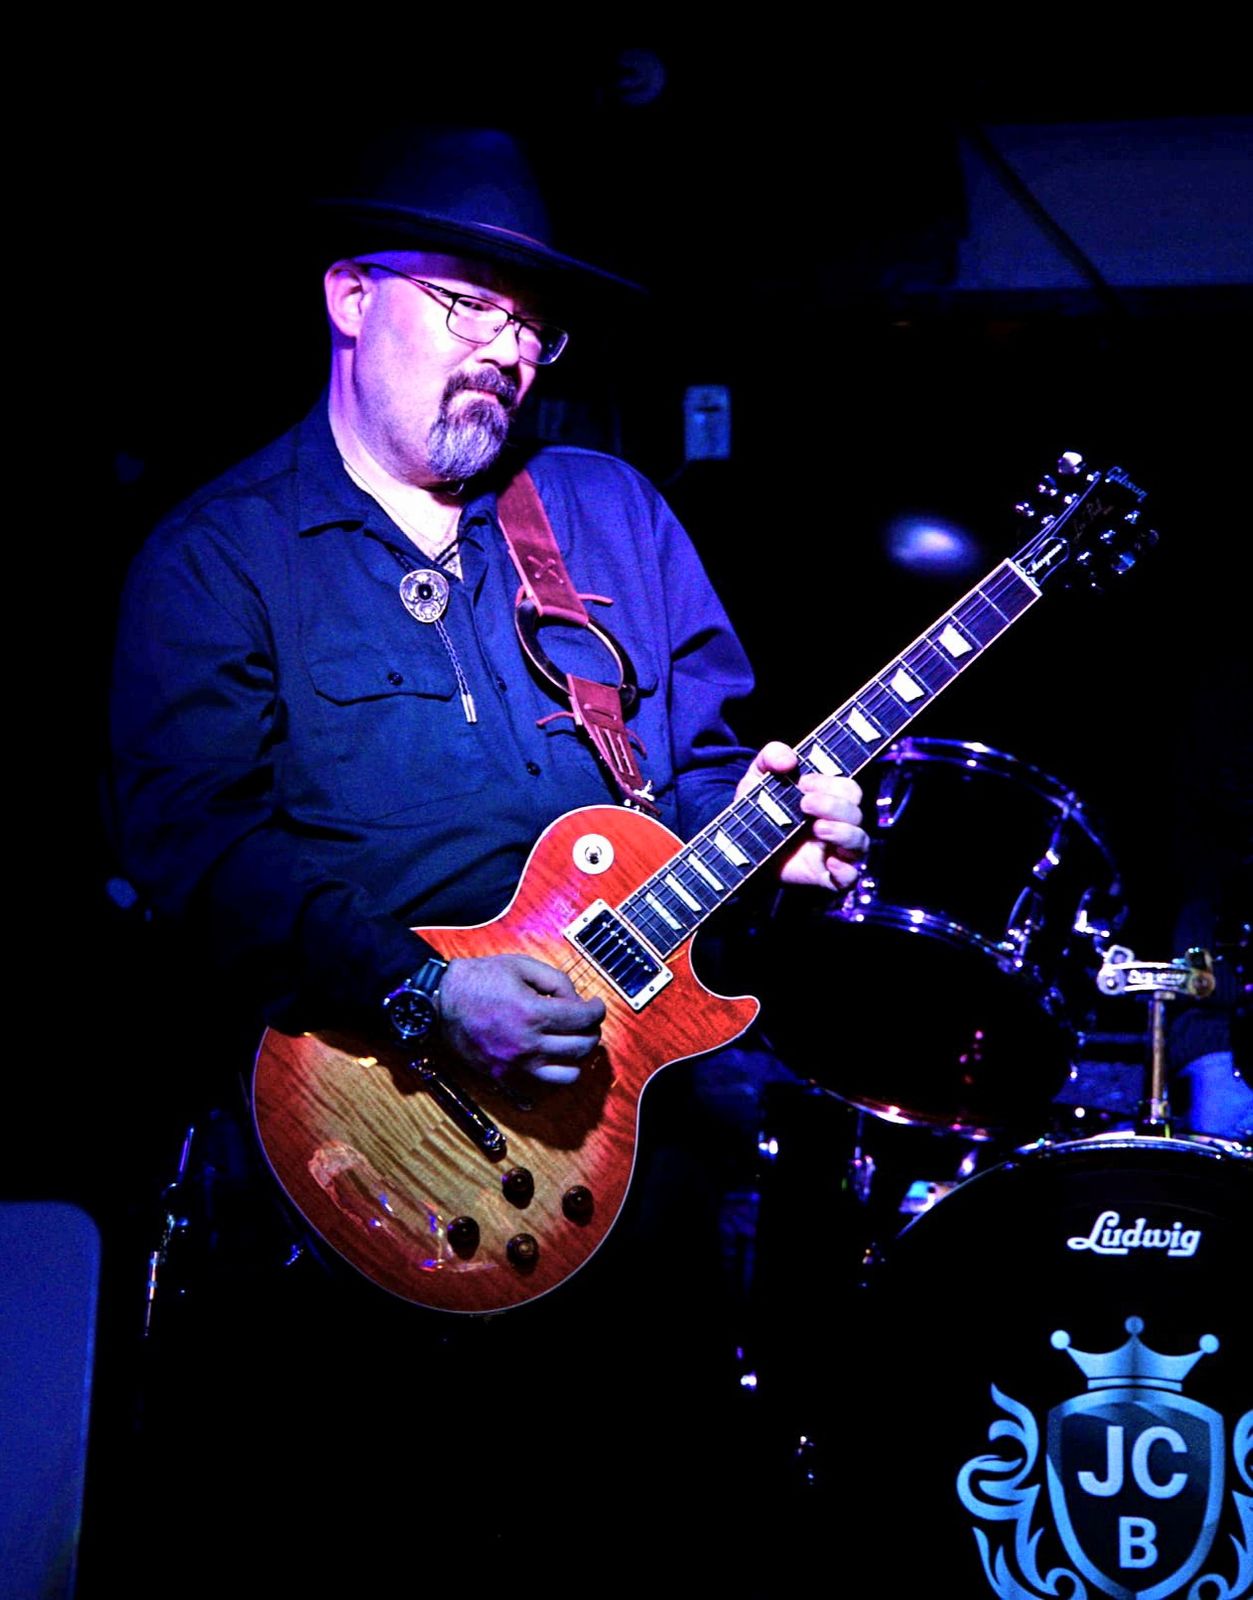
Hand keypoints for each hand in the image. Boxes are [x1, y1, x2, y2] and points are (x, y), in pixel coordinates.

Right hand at [437, 954, 605, 1084]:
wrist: (440, 1001)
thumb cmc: (479, 980)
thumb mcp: (521, 965)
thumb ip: (556, 981)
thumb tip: (575, 1000)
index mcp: (533, 1013)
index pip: (584, 1019)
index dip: (598, 1010)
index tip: (596, 1005)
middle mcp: (528, 1044)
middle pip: (582, 1047)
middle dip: (591, 1031)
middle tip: (585, 1021)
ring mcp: (516, 1064)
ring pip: (568, 1075)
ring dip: (576, 1058)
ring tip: (570, 1042)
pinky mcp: (503, 1076)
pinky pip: (540, 1086)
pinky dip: (552, 1073)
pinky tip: (550, 1057)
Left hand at [736, 741, 867, 890]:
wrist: (739, 847)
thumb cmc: (758, 810)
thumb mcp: (758, 778)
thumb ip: (771, 757)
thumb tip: (788, 759)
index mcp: (828, 799)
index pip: (848, 788)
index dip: (831, 783)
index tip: (804, 783)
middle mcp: (837, 824)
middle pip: (856, 811)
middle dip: (833, 805)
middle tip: (804, 803)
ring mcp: (834, 851)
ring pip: (860, 841)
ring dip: (842, 832)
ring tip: (817, 827)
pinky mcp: (826, 876)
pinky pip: (850, 877)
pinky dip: (846, 869)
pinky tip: (829, 861)